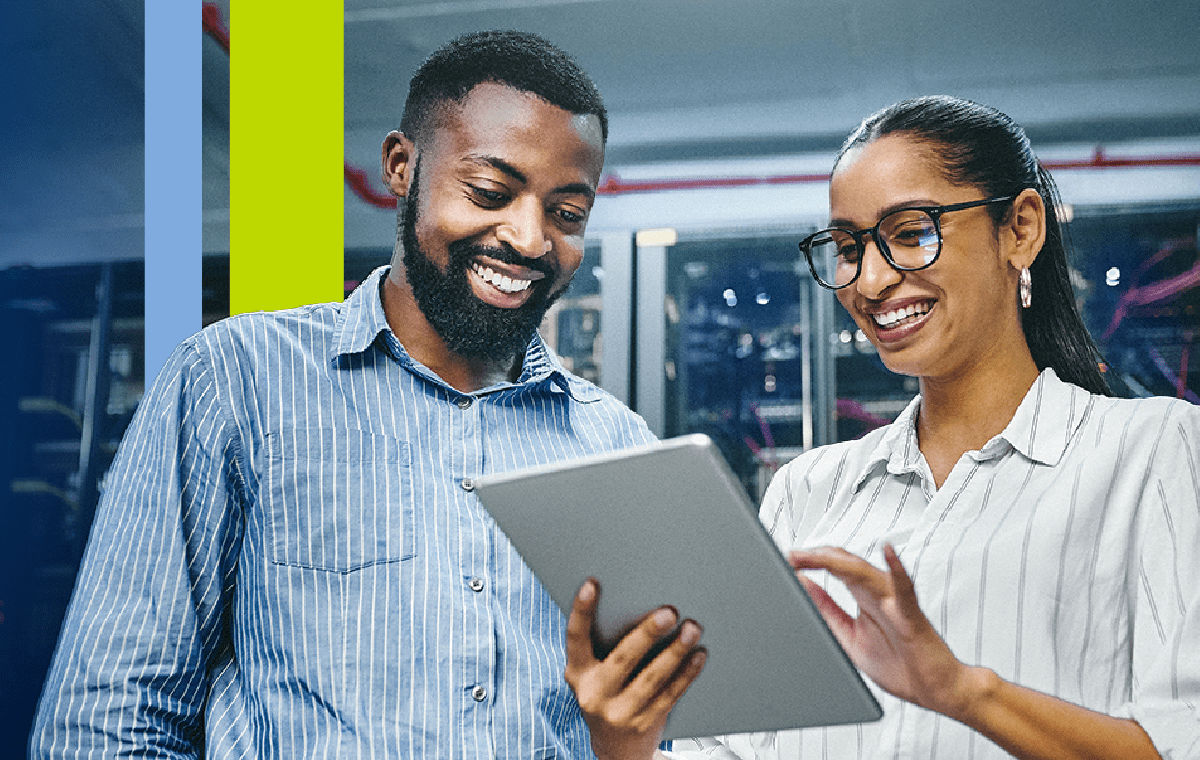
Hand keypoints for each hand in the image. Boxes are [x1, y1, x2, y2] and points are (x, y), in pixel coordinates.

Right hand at [564, 579, 706, 759]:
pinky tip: (698, 656)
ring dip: (675, 651)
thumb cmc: (607, 696)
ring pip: (652, 678)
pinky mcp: (644, 724)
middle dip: (647, 633)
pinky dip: (687, 673)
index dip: (581, 610)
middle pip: (622, 658)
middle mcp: (594, 695)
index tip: (592, 584)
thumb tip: (641, 605)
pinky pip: (670, 694)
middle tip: (668, 612)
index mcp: (577, 674)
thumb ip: (604, 648)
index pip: (575, 638)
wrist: (616, 750)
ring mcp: (619, 713)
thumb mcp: (594, 676)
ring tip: (692, 629)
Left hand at [790, 544, 977, 719]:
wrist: (936, 690)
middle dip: (817, 557)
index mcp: (865, 597)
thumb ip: (828, 610)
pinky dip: (896, 569)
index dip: (810, 561)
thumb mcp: (849, 636)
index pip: (835, 567)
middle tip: (792, 555)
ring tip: (816, 555)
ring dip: (838, 561)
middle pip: (845, 564)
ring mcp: (896, 602)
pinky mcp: (912, 616)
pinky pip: (905, 589)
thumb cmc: (900, 665)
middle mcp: (880, 593)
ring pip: (866, 572)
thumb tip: (803, 585)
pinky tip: (888, 552)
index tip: (787, 558)